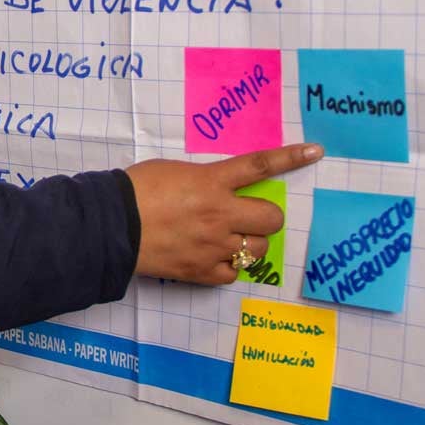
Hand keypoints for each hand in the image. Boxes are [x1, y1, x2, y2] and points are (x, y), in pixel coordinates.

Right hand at [125, 143, 322, 284]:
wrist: (110, 226)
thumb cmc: (135, 190)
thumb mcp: (173, 170)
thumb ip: (204, 178)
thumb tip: (219, 186)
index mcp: (211, 182)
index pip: (260, 166)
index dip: (291, 158)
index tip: (315, 151)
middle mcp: (219, 214)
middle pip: (271, 218)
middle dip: (264, 216)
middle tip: (247, 216)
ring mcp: (213, 245)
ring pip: (257, 249)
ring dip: (248, 242)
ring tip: (226, 238)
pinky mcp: (201, 271)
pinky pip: (234, 273)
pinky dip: (228, 266)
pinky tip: (214, 258)